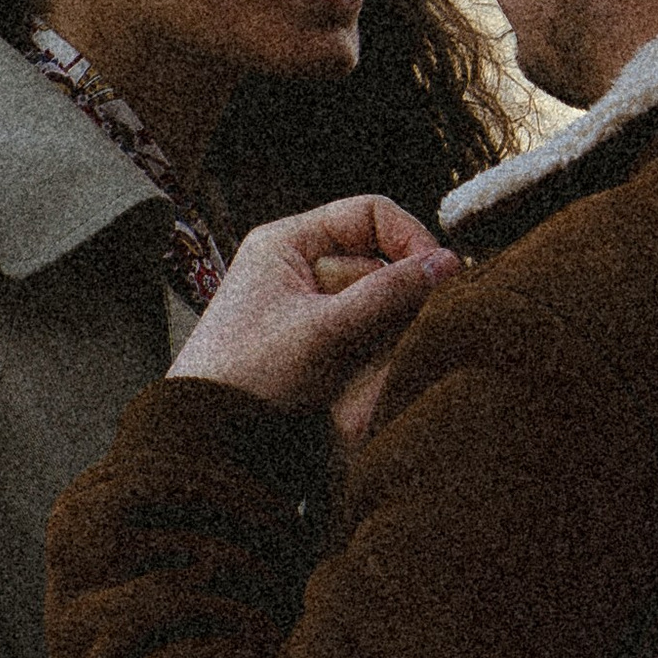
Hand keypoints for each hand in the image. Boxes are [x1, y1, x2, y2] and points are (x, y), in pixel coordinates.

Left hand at [172, 196, 458, 437]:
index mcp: (288, 243)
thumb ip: (389, 294)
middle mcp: (299, 269)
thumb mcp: (326, 331)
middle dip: (398, 300)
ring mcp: (309, 309)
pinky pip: (365, 338)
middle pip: (378, 264)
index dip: (408, 239)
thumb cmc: (247, 378)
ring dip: (387, 334)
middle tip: (411, 331)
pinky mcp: (318, 347)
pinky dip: (374, 356)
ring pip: (377, 306)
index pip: (369, 215)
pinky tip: (362, 382)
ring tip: (371, 365)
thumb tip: (447, 263)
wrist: (210, 442)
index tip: (440, 275)